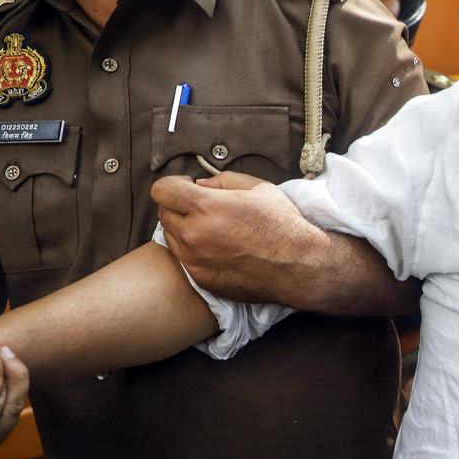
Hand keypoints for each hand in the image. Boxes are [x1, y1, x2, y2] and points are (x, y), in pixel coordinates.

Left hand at [152, 173, 327, 305]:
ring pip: (171, 237)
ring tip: (213, 229)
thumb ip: (222, 181)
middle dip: (179, 206)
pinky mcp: (200, 278)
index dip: (173, 185)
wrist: (297, 266)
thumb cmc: (281, 225)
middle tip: (203, 209)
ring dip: (185, 229)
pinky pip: (184, 258)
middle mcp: (194, 234)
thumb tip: (200, 184)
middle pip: (164, 213)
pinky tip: (219, 248)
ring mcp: (195, 259)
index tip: (187, 187)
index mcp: (206, 207)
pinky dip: (194, 251)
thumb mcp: (258, 188)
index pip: (162, 190)